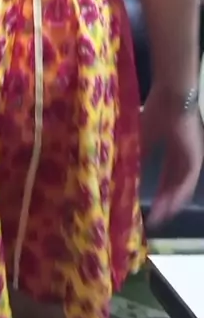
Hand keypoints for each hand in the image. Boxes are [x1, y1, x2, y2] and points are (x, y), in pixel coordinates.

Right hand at [140, 84, 203, 226]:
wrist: (172, 98)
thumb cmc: (155, 111)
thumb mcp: (142, 137)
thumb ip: (136, 153)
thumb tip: (122, 170)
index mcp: (172, 148)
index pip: (166, 174)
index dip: (158, 189)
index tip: (148, 204)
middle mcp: (183, 155)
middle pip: (174, 184)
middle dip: (164, 201)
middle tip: (153, 218)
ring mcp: (191, 158)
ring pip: (181, 186)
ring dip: (171, 202)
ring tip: (159, 217)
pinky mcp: (195, 159)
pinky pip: (186, 182)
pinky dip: (177, 195)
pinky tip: (168, 206)